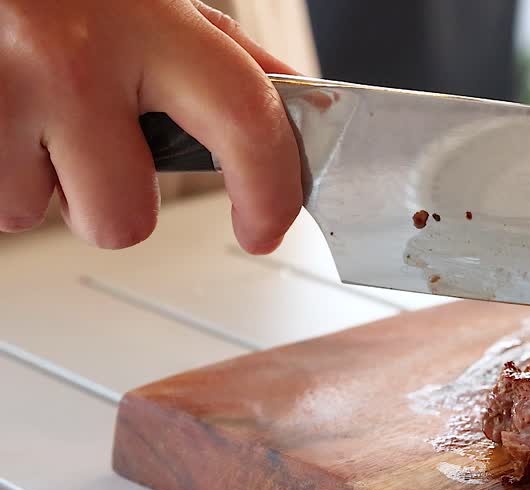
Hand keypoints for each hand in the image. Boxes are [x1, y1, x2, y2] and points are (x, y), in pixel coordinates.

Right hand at [0, 0, 301, 253]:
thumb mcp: (151, 1)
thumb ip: (223, 58)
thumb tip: (302, 110)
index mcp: (148, 22)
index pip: (246, 121)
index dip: (270, 194)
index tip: (264, 229)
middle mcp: (73, 59)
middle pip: (124, 219)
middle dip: (114, 205)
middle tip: (97, 149)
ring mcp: (5, 92)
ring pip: (43, 214)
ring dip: (44, 183)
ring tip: (34, 114)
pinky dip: (1, 170)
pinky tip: (5, 115)